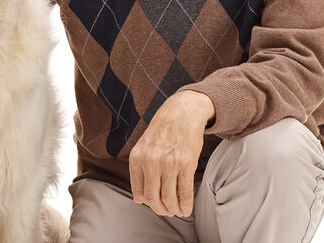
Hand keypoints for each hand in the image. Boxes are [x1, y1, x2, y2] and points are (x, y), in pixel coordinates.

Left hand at [128, 90, 214, 216]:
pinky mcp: (186, 163)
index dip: (148, 203)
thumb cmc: (163, 130)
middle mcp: (151, 161)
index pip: (139, 192)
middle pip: (153, 199)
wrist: (182, 111)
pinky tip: (186, 209)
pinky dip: (186, 205)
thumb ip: (139, 170)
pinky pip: (185, 192)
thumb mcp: (144, 146)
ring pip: (169, 198)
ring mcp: (169, 163)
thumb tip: (138, 199)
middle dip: (160, 210)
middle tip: (167, 212)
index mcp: (137, 157)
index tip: (156, 205)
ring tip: (177, 211)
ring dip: (173, 210)